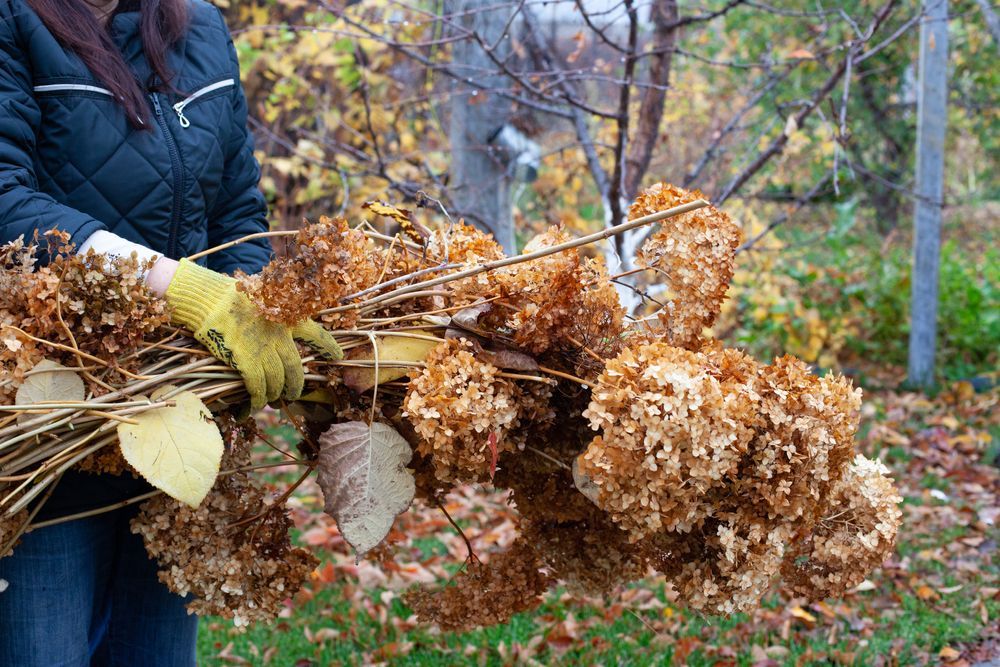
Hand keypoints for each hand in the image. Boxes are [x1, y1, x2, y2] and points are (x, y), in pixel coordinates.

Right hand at [164, 259, 341, 408]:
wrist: (209, 298)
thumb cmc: (230, 295)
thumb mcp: (262, 298)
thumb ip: (272, 315)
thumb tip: (275, 332)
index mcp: (287, 316)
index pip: (315, 333)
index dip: (328, 346)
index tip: (338, 356)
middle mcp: (280, 334)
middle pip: (295, 368)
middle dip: (295, 386)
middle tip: (292, 395)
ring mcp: (264, 348)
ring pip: (277, 381)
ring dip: (274, 394)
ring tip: (271, 401)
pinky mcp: (246, 359)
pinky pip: (257, 386)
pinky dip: (257, 398)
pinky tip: (254, 406)